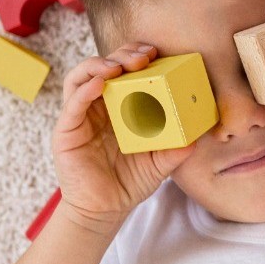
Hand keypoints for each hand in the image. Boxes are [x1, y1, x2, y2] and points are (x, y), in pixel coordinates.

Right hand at [51, 44, 194, 233]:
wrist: (104, 210)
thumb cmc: (129, 182)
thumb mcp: (160, 163)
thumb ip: (177, 150)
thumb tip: (197, 138)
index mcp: (120, 106)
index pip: (124, 71)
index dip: (136, 57)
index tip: (156, 53)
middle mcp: (98, 105)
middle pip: (104, 67)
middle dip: (122, 55)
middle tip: (143, 55)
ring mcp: (80, 115)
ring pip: (82, 76)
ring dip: (100, 64)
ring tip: (119, 65)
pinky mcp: (66, 130)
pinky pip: (72, 103)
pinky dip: (85, 89)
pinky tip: (101, 84)